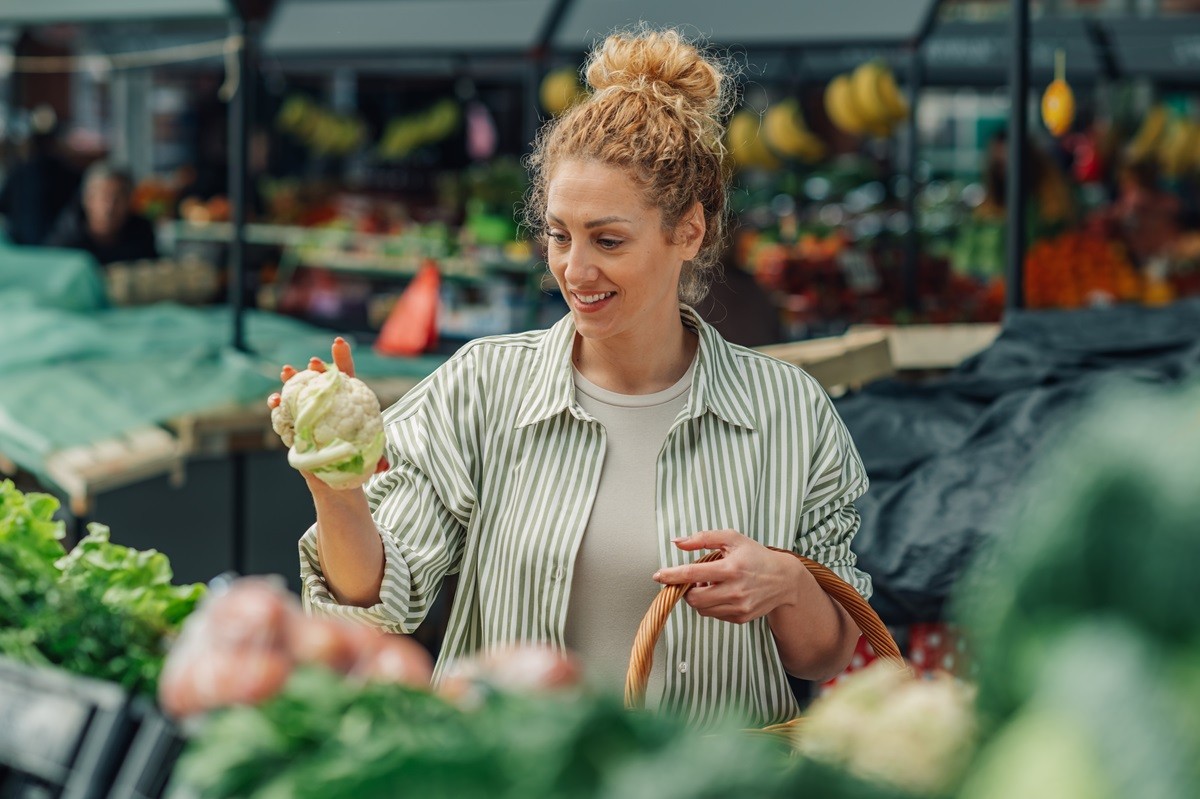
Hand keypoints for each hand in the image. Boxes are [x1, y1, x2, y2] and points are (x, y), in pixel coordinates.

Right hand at [267, 337, 388, 478]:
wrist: (339, 477)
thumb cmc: (357, 458)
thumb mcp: (370, 456)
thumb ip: (378, 459)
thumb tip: (384, 467)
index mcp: (347, 402)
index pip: (346, 376)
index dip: (342, 358)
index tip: (338, 343)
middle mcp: (326, 404)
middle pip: (319, 381)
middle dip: (314, 368)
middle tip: (313, 363)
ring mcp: (308, 414)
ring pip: (297, 392)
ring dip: (290, 380)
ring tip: (287, 371)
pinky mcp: (294, 428)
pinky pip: (282, 414)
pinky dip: (277, 407)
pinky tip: (274, 402)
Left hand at [652, 530, 800, 624]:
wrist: (783, 579)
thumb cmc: (755, 556)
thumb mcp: (732, 538)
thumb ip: (702, 538)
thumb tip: (677, 542)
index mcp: (731, 568)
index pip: (692, 574)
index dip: (671, 575)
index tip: (658, 576)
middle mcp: (735, 590)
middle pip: (693, 598)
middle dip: (686, 589)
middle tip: (693, 579)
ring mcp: (738, 607)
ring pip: (702, 609)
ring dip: (699, 597)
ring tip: (711, 584)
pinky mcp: (741, 618)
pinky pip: (714, 615)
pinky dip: (711, 605)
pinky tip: (721, 593)